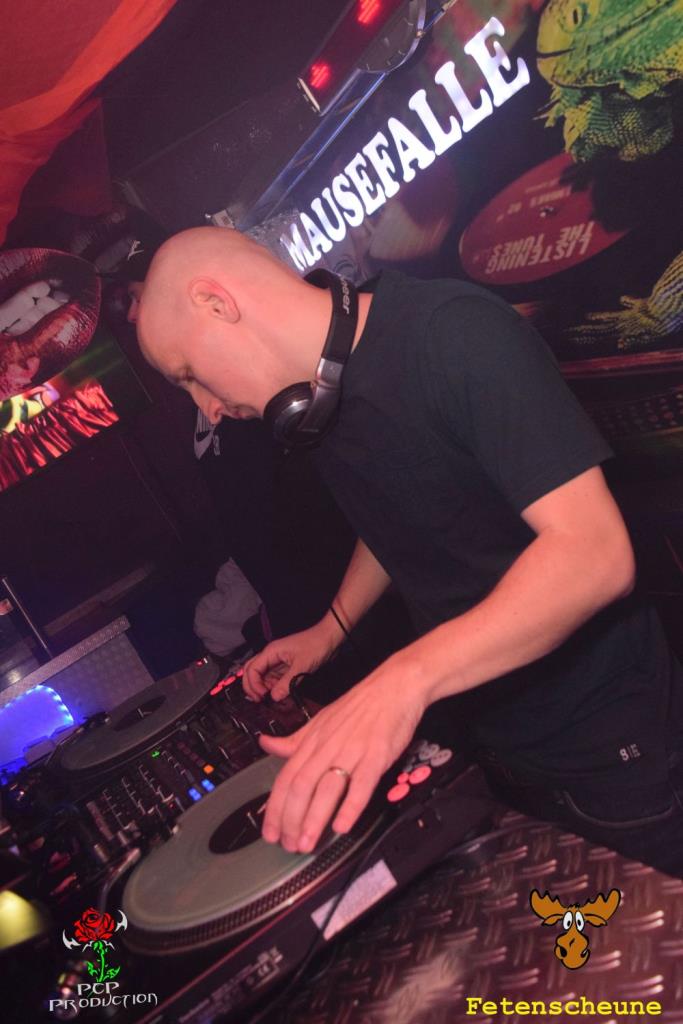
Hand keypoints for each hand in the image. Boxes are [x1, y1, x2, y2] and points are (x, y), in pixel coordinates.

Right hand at [242, 618, 340, 701]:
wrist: (329, 638)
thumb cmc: (316, 645)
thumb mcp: (302, 666)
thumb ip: (287, 683)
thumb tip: (274, 697)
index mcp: (271, 652)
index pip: (252, 669)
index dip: (253, 684)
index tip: (262, 696)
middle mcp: (271, 656)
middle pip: (252, 671)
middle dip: (252, 686)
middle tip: (259, 700)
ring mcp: (278, 661)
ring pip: (262, 676)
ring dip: (263, 688)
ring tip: (269, 699)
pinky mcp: (286, 667)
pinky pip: (274, 678)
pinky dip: (273, 687)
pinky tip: (278, 694)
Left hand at [258, 652, 426, 852]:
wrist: (394, 687)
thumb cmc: (359, 706)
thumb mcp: (321, 720)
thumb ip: (294, 740)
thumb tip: (266, 744)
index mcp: (312, 741)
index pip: (285, 778)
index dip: (274, 808)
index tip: (269, 832)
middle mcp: (327, 747)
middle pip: (301, 787)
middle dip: (290, 820)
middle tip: (287, 846)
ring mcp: (352, 751)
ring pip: (326, 789)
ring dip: (314, 819)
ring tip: (306, 844)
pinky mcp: (376, 756)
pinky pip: (361, 784)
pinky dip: (350, 807)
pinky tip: (342, 826)